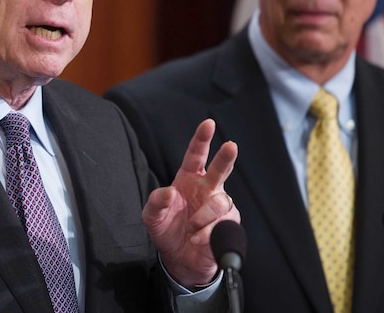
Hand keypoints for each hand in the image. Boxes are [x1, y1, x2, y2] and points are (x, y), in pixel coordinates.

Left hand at [142, 118, 239, 285]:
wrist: (180, 258)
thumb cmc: (167, 229)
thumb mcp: (152, 216)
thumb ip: (156, 202)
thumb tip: (168, 191)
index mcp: (188, 179)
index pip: (195, 155)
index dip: (202, 139)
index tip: (208, 124)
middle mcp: (207, 188)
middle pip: (220, 169)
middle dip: (225, 157)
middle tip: (230, 146)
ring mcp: (219, 206)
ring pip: (220, 202)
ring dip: (203, 217)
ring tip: (190, 228)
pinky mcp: (228, 224)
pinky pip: (222, 225)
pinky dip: (206, 233)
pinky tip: (196, 238)